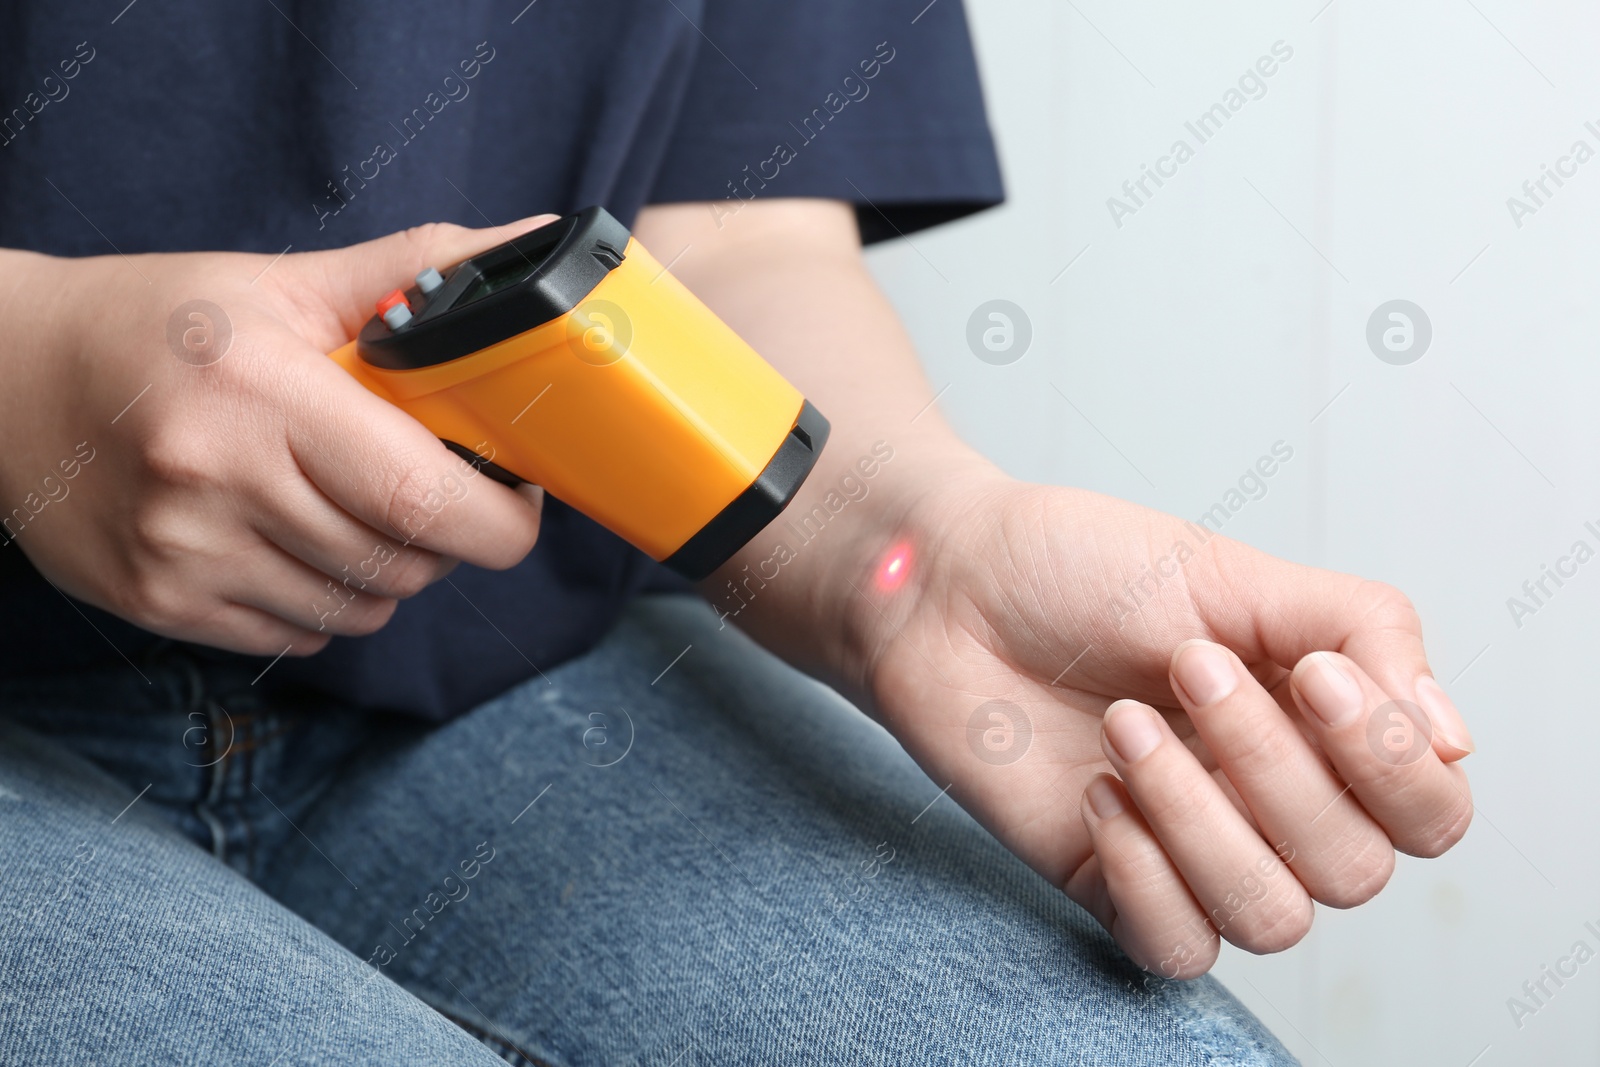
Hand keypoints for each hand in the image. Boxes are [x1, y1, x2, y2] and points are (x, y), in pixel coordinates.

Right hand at [0, 219, 553, 654]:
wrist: (2, 376)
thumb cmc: (159, 324)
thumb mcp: (284, 283)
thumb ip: (417, 270)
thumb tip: (538, 244)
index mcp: (263, 390)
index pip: (422, 497)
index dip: (498, 518)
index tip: (514, 497)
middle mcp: (217, 481)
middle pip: (403, 563)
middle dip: (447, 537)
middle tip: (427, 487)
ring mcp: (183, 554)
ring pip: (360, 609)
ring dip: (387, 572)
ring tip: (351, 508)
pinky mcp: (158, 603)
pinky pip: (301, 636)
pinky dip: (325, 601)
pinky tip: (293, 541)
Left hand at [854, 470, 1473, 978]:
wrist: (950, 586)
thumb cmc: (1083, 568)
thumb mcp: (1236, 572)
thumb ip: (1363, 629)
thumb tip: (1452, 736)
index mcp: (1319, 729)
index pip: (1430, 810)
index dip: (1389, 761)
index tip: (1308, 670)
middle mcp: (1270, 803)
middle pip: (1353, 869)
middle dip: (1271, 766)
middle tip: (1186, 665)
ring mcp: (1191, 850)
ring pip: (1272, 919)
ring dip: (1200, 816)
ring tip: (1123, 724)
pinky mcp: (1112, 883)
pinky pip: (1177, 947)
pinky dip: (1144, 870)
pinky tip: (1095, 790)